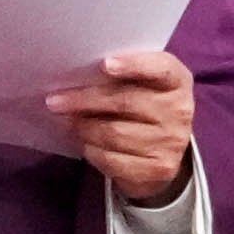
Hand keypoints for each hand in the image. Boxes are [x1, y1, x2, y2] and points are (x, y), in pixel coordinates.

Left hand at [47, 48, 197, 207]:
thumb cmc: (145, 107)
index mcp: (177, 81)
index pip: (161, 69)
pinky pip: (113, 159)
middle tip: (54, 101)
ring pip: (114, 133)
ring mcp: (171, 142)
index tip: (104, 65)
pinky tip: (84, 143)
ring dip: (84, 128)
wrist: (164, 152)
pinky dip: (91, 150)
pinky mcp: (157, 169)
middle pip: (125, 102)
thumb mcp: (143, 85)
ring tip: (69, 123)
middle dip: (85, 100)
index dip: (134, 65)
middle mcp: (179, 111)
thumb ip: (120, 78)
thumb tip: (76, 79)